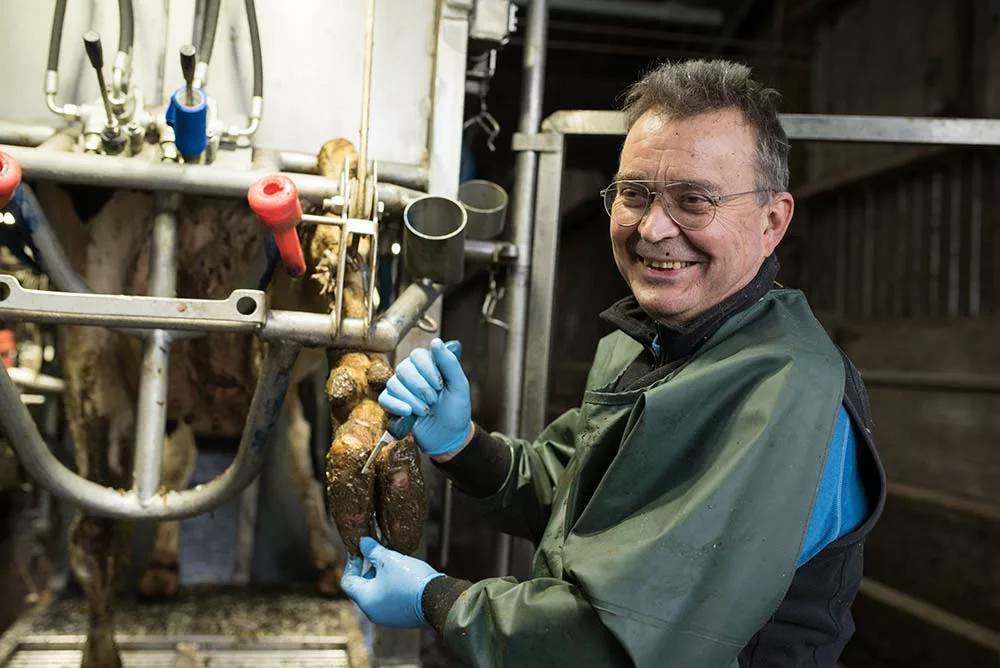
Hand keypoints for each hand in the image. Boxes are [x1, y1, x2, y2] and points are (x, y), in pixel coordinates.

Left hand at [340, 536, 442, 627]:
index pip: (348, 581)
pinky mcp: (402, 619)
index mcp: (366, 600)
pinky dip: (393, 589)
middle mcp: (373, 612)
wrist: (437, 598)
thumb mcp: (389, 560)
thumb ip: (373, 551)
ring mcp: (388, 618)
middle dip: (370, 570)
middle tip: (380, 555)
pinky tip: (405, 577)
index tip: (362, 552)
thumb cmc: (410, 578)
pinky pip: (391, 601)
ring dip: (382, 579)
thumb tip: (362, 542)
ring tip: (395, 565)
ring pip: (378, 594)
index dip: (353, 564)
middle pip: (363, 588)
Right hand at [378, 338, 471, 455]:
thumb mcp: (459, 386)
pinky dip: (396, 406)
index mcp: (429, 365)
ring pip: (394, 383)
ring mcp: (400, 388)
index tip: (440, 385)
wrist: (449, 437)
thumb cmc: (456, 409)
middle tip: (434, 400)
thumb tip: (435, 341)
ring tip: (425, 411)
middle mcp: (412, 373)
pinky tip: (408, 413)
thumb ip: (449, 363)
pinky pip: (384, 398)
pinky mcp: (392, 404)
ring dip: (411, 399)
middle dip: (420, 387)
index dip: (428, 369)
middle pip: (404, 368)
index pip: (418, 355)